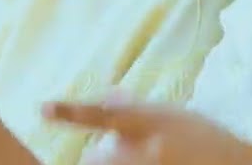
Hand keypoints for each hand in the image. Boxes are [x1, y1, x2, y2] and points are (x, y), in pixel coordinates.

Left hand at [45, 99, 251, 164]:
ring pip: (104, 164)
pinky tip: (158, 161)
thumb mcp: (176, 117)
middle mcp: (145, 152)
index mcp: (153, 123)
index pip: (105, 115)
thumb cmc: (208, 142)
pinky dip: (124, 164)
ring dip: (117, 162)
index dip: (72, 111)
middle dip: (106, 155)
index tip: (43, 108)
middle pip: (97, 155)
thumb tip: (107, 94)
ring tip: (155, 160)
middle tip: (141, 152)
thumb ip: (137, 108)